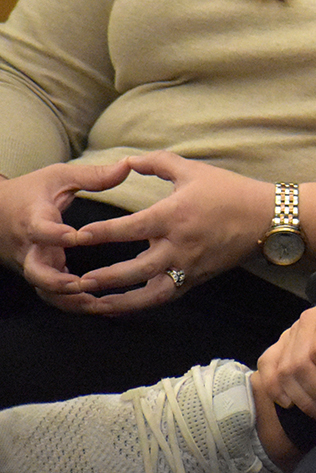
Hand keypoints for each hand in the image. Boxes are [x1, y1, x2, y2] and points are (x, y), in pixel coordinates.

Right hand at [0, 159, 132, 310]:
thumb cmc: (31, 191)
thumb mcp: (59, 177)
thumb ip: (93, 175)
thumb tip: (128, 165)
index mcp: (33, 219)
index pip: (40, 230)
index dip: (56, 235)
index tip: (78, 237)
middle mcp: (29, 247)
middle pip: (35, 272)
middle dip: (57, 282)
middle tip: (84, 284)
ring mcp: (31, 263)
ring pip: (43, 290)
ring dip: (68, 300)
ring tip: (98, 305)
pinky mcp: (37, 273)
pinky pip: (50, 294)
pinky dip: (70, 303)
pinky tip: (98, 307)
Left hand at [67, 152, 271, 313]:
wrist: (267, 219)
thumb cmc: (230, 191)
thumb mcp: (194, 171)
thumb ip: (158, 163)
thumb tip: (127, 161)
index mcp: (176, 216)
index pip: (130, 228)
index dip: (101, 233)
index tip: (76, 236)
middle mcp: (180, 246)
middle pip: (135, 269)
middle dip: (104, 277)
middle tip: (77, 281)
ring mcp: (189, 266)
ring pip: (149, 293)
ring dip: (119, 301)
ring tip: (93, 303)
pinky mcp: (197, 279)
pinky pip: (165, 297)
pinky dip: (141, 304)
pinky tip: (121, 307)